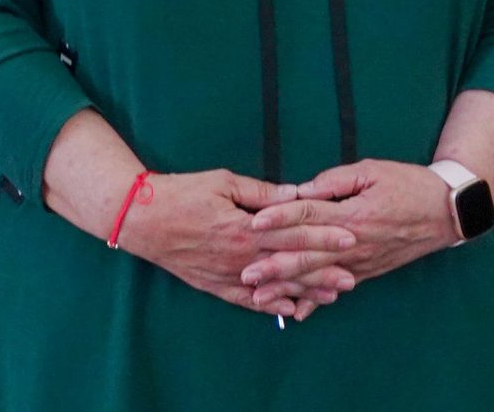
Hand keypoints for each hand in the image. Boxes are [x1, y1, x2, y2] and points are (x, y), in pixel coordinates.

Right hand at [119, 170, 354, 319]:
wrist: (142, 219)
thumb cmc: (185, 193)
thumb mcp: (226, 183)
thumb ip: (263, 193)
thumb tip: (297, 194)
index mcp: (245, 228)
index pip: (293, 234)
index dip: (323, 236)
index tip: (350, 238)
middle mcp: (238, 256)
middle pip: (289, 264)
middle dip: (322, 271)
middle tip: (352, 278)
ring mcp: (226, 274)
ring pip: (272, 286)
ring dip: (303, 291)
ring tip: (331, 296)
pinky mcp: (213, 284)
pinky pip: (246, 300)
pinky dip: (268, 305)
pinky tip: (289, 310)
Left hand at [246, 160, 459, 291]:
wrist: (446, 212)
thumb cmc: (409, 184)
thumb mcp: (374, 171)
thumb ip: (337, 180)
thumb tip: (304, 190)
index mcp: (353, 214)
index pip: (309, 216)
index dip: (281, 217)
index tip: (254, 221)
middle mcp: (353, 244)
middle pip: (307, 254)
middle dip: (273, 263)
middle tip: (244, 272)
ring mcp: (359, 262)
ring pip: (317, 277)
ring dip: (287, 287)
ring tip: (259, 297)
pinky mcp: (366, 272)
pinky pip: (336, 288)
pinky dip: (317, 302)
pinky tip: (297, 313)